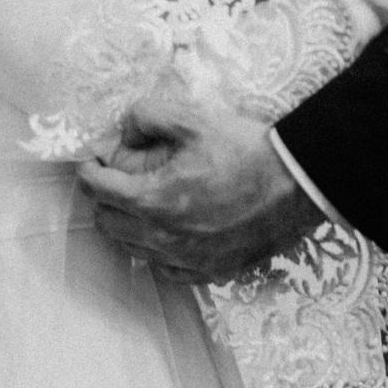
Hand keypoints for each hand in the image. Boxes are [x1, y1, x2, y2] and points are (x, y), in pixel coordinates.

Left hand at [78, 84, 321, 284]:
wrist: (297, 184)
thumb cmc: (247, 151)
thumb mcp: (194, 119)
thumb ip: (148, 115)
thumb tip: (124, 127)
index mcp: (155, 200)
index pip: (97, 190)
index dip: (89, 170)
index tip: (93, 160)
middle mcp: (165, 238)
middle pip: (108, 224)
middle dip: (105, 198)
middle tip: (119, 177)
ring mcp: (188, 260)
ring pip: (134, 250)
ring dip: (129, 225)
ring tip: (145, 201)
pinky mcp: (212, 272)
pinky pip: (167, 270)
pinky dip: (159, 251)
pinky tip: (172, 230)